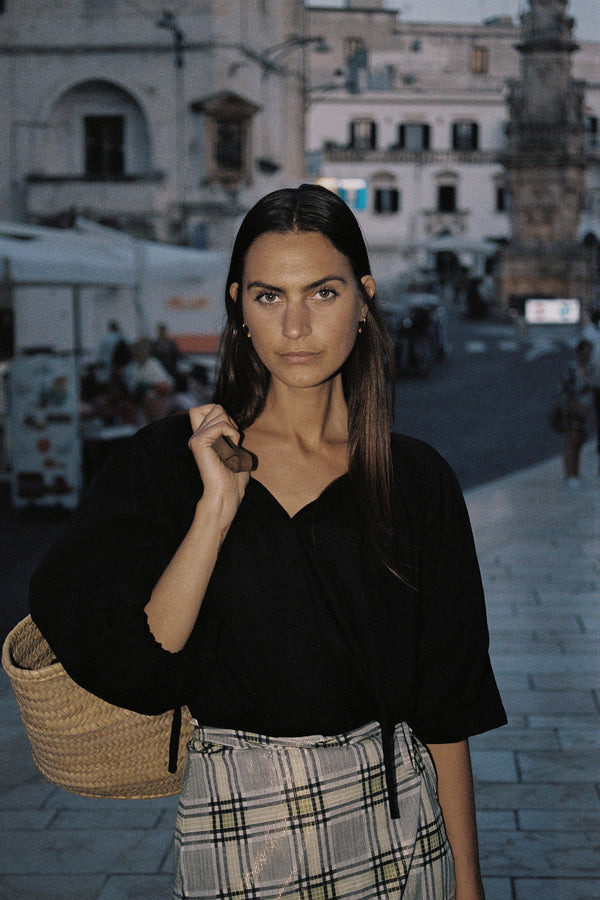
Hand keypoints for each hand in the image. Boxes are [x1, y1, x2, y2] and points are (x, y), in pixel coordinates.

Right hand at [188, 405, 250, 519]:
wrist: (227, 493)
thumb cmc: (233, 476)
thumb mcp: (232, 448)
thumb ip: (226, 431)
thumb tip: (227, 416)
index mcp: (201, 436)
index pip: (202, 408)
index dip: (219, 413)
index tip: (229, 432)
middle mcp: (196, 436)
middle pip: (215, 407)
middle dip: (230, 420)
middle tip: (233, 440)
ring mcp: (196, 438)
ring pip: (218, 412)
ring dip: (232, 427)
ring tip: (233, 445)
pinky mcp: (199, 443)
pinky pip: (221, 425)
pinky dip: (232, 433)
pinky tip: (233, 446)